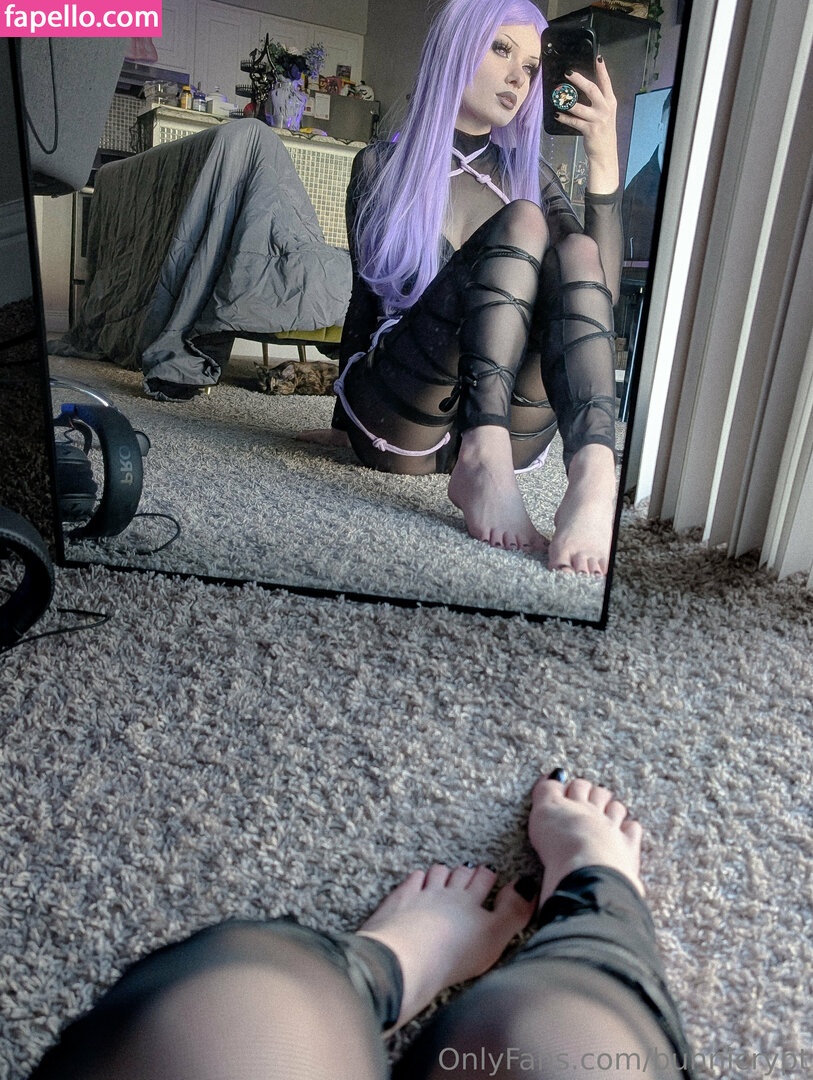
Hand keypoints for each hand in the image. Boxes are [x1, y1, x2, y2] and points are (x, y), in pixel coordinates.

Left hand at [554, 57, 618, 193]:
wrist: (605, 152)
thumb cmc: (602, 131)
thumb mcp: (604, 113)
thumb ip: (597, 101)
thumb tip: (582, 88)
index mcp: (610, 102)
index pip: (606, 82)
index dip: (602, 70)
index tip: (598, 57)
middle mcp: (606, 109)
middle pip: (592, 89)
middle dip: (579, 80)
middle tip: (568, 73)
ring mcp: (598, 120)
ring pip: (579, 107)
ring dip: (567, 101)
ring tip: (557, 95)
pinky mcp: (590, 130)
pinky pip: (574, 121)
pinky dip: (564, 118)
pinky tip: (557, 114)